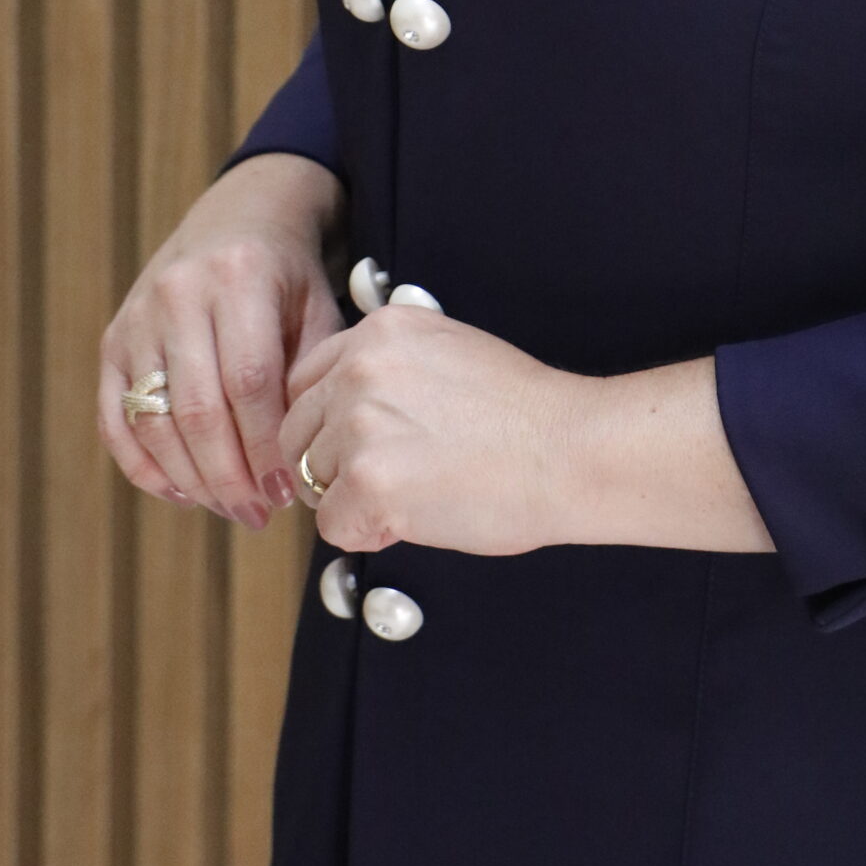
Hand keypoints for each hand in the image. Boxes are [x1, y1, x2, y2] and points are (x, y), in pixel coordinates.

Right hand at [98, 153, 347, 526]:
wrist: (239, 216)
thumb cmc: (288, 275)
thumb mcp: (316, 306)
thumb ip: (311, 372)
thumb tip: (302, 456)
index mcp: (239, 278)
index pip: (249, 381)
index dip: (265, 446)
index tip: (287, 491)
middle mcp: (179, 293)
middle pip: (198, 409)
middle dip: (229, 475)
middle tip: (257, 513)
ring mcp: (138, 317)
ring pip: (153, 420)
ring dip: (190, 479)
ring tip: (229, 507)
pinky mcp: (113, 340)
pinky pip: (115, 418)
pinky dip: (142, 466)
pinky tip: (181, 492)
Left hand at [279, 302, 595, 556]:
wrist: (569, 450)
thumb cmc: (523, 414)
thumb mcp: (448, 352)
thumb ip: (390, 369)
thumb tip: (344, 412)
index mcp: (380, 331)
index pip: (306, 380)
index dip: (326, 424)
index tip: (356, 446)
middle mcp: (361, 368)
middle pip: (296, 432)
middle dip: (329, 465)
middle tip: (382, 481)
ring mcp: (361, 424)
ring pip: (311, 480)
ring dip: (351, 499)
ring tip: (412, 496)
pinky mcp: (369, 482)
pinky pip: (333, 526)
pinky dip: (367, 534)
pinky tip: (412, 519)